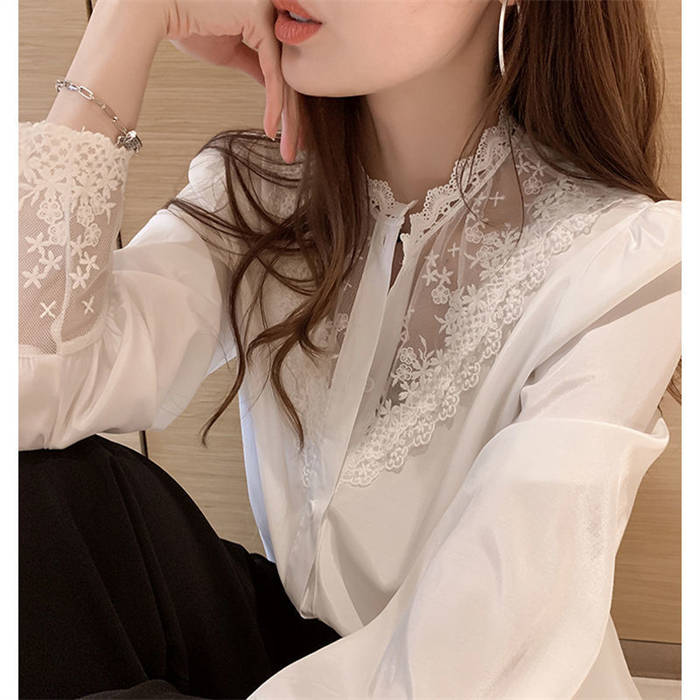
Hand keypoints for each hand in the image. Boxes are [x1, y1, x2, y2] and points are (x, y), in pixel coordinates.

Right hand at [162, 0, 302, 162]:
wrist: (155, 8)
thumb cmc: (187, 24)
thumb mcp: (230, 52)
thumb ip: (255, 64)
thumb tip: (272, 85)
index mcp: (268, 16)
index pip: (284, 68)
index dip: (287, 104)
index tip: (288, 135)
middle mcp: (273, 9)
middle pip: (291, 73)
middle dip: (293, 117)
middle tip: (293, 150)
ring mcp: (269, 11)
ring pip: (286, 75)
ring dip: (287, 118)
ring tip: (286, 149)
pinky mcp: (259, 17)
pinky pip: (272, 71)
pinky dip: (273, 103)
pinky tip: (270, 129)